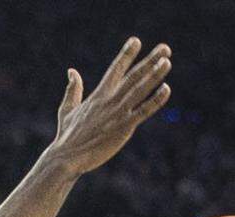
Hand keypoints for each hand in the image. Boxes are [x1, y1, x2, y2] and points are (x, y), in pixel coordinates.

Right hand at [46, 38, 171, 177]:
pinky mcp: (123, 128)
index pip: (115, 69)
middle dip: (150, 60)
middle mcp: (110, 100)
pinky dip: (155, 100)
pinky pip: (143, 111)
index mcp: (99, 94)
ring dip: (155, 75)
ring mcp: (117, 113)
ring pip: (140, 90)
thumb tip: (71, 71)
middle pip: (134, 76)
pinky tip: (166, 89)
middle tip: (165, 47)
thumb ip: (73, 89)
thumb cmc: (67, 136)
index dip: (126, 54)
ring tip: (167, 62)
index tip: (137, 41)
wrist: (67, 157)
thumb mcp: (67, 109)